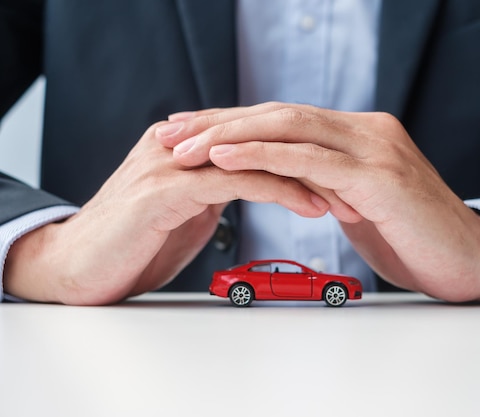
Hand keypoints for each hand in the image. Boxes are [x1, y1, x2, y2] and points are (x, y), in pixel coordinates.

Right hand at [4, 121, 329, 304]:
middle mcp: (183, 145)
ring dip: (307, 176)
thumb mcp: (188, 211)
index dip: (305, 159)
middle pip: (265, 142)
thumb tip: (254, 188)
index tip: (345, 180)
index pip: (260, 142)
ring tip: (346, 197)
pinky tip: (309, 205)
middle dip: (316, 164)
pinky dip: (278, 191)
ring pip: (256, 156)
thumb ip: (218, 193)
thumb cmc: (135, 243)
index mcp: (190, 146)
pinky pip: (236, 180)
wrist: (78, 266)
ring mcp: (174, 162)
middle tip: (358, 185)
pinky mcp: (167, 187)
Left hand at [157, 102, 479, 301]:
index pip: (284, 120)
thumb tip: (288, 181)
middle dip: (219, 122)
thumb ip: (325, 184)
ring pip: (289, 127)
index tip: (189, 131)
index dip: (233, 123)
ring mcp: (374, 148)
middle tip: (171, 132)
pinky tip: (223, 158)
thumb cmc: (412, 238)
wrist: (470, 261)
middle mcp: (365, 131)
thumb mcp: (358, 203)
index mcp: (358, 136)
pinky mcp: (379, 176)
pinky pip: (310, 159)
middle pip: (278, 114)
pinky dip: (263, 154)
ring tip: (183, 144)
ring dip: (229, 134)